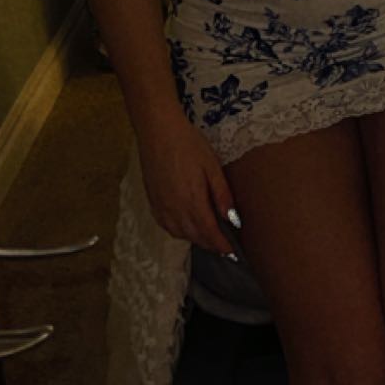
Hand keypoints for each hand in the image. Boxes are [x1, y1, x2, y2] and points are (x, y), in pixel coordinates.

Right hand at [139, 116, 241, 256]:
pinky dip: (179, 232)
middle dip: (210, 244)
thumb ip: (222, 195)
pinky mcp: (152, 202)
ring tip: (208, 237)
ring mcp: (161, 207)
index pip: (209, 233)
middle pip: (194, 236)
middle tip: (224, 247)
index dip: (221, 246)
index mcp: (192, 201)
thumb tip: (232, 219)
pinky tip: (186, 227)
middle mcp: (174, 210)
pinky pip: (166, 226)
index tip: (232, 253)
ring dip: (195, 239)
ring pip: (179, 234)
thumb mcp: (212, 166)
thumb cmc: (188, 145)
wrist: (158, 132)